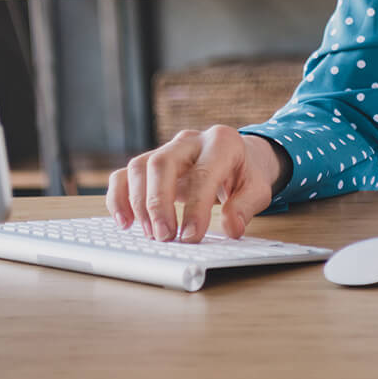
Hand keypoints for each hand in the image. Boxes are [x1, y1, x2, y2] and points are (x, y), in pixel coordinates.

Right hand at [104, 126, 289, 242]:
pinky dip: (119, 198)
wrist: (238, 156)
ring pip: (139, 167)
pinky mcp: (150, 162)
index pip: (203, 173)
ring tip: (151, 234)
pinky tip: (125, 222)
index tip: (191, 237)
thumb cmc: (244, 173)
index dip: (195, 208)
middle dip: (158, 204)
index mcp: (221, 142)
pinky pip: (125, 174)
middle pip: (161, 163)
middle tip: (164, 237)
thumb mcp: (258, 188)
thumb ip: (246, 207)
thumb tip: (231, 228)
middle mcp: (190, 141)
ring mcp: (167, 149)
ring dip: (139, 204)